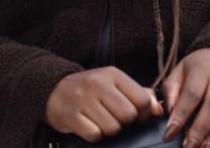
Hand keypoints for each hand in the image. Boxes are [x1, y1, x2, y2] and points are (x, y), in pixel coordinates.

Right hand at [44, 67, 162, 141]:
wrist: (52, 89)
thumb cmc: (89, 89)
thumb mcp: (113, 84)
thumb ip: (139, 94)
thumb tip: (158, 109)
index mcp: (112, 74)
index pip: (142, 100)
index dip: (142, 113)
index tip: (133, 115)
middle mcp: (97, 83)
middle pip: (128, 115)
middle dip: (124, 122)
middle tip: (113, 117)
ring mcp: (82, 99)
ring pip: (113, 128)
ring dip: (108, 130)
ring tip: (99, 120)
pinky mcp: (71, 115)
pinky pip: (95, 135)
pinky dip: (94, 134)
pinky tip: (88, 124)